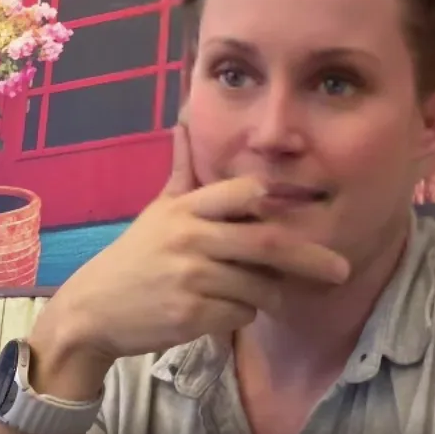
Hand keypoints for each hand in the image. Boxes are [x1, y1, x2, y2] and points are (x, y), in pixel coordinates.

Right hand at [36, 120, 351, 365]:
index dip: (274, 199)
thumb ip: (183, 171)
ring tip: (258, 294)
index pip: (244, 194)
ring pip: (259, 286)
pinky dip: (243, 315)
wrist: (93, 309)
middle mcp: (190, 239)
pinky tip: (222, 310)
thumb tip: (183, 118)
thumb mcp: (157, 211)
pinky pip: (241, 315)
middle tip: (341, 270)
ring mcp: (191, 278)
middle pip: (268, 244)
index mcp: (186, 209)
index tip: (303, 207)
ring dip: (269, 295)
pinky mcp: (190, 315)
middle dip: (310, 258)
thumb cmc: (136, 257)